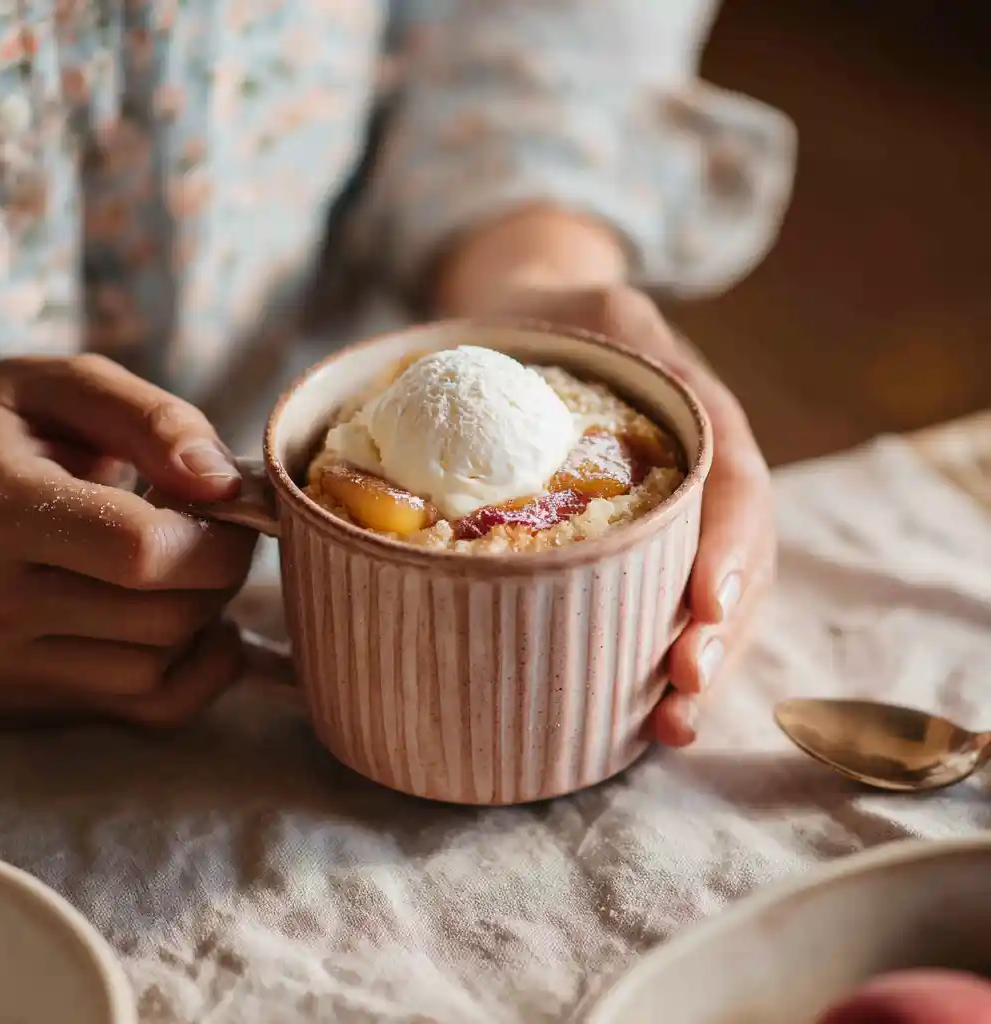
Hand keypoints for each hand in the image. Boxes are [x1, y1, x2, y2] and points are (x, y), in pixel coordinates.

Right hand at [0, 355, 257, 726]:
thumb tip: (224, 481)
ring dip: (205, 614)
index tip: (229, 502)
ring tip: (184, 563)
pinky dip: (199, 670)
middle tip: (214, 529)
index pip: (142, 550)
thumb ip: (149, 420)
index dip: (217, 531)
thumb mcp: (55, 389)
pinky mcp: (20, 697)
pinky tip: (194, 622)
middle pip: (163, 615)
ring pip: (159, 665)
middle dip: (220, 569)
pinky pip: (149, 709)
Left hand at [432, 208, 773, 745]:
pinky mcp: (635, 547)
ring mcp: (669, 516)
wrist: (535, 323)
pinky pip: (664, 603)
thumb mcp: (574, 308)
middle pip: (736, 557)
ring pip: (711, 596)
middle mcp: (693, 474)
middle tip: (683, 693)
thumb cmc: (549, 318)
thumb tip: (523, 387)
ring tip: (669, 726)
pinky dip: (660, 659)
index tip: (705, 607)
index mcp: (692, 415)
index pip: (734, 481)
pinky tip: (643, 712)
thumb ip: (585, 337)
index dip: (730, 546)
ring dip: (702, 663)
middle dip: (720, 630)